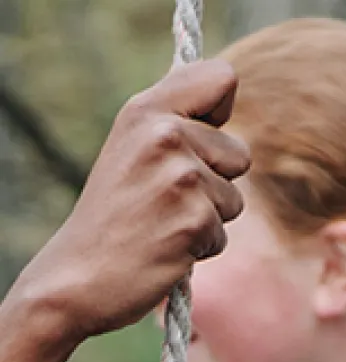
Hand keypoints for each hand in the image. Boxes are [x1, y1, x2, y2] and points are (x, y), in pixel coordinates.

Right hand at [13, 59, 249, 342]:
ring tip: (163, 224)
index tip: (201, 135)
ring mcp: (180, 178)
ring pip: (234, 198)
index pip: (221, 78)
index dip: (221, 111)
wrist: (81, 275)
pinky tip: (165, 248)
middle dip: (215, 182)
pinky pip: (224, 234)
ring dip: (208, 219)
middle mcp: (164, 135)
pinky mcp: (194, 220)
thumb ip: (176, 122)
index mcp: (146, 110)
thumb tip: (224, 107)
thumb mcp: (133, 148)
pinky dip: (201, 248)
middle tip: (167, 200)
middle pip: (240, 152)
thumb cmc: (113, 215)